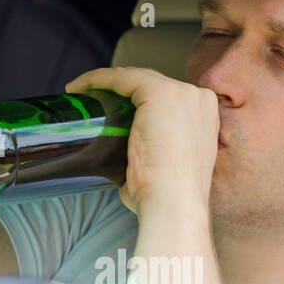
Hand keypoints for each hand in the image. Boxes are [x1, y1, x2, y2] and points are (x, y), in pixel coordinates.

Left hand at [64, 66, 218, 214]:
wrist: (174, 205)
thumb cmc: (167, 199)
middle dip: (118, 91)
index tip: (108, 113)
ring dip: (104, 82)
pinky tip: (78, 88)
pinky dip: (96, 79)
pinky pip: (122, 78)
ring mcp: (181, 93)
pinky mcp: (158, 93)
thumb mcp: (167, 172)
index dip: (134, 102)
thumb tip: (122, 168)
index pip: (165, 99)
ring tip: (79, 96)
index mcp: (205, 117)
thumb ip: (153, 160)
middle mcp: (198, 99)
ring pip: (135, 78)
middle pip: (150, 85)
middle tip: (89, 106)